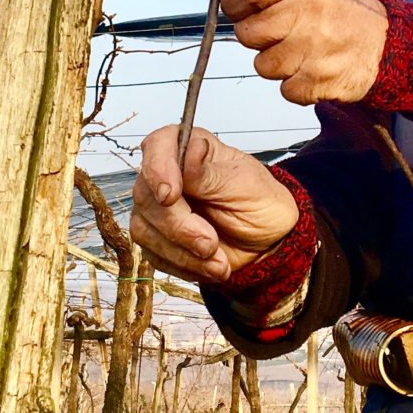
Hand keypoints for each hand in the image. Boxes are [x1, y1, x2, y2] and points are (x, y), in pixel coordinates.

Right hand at [131, 126, 298, 281]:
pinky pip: (153, 255)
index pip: (158, 145)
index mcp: (191, 147)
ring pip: (145, 229)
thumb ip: (211, 174)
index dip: (158, 169)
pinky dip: (184, 266)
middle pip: (147, 195)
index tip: (170, 195)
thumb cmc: (261, 202)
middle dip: (179, 226)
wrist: (268, 240)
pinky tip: (211, 266)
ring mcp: (158, 207)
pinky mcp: (157, 238)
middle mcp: (168, 174)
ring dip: (183, 252)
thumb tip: (191, 151)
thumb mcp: (246, 185)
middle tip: (210, 244)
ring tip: (219, 261)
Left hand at [222, 0, 387, 104]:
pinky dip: (295, 84)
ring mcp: (314, 49)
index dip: (233, 1)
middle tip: (280, 32)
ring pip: (262, 66)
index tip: (239, 6)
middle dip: (256, 36)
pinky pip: (284, 89)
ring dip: (276, 62)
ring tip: (301, 51)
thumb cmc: (341, 10)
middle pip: (247, 32)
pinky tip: (312, 69)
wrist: (388, 45)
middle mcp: (308, 13)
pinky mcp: (319, 82)